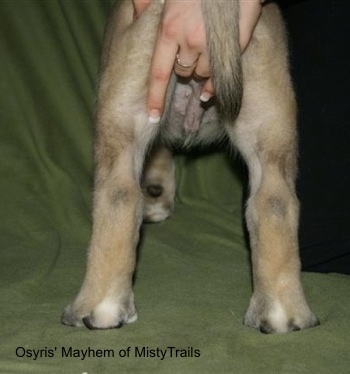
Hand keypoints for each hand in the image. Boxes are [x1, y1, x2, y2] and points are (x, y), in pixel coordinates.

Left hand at [132, 0, 262, 122]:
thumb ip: (145, 0)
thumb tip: (136, 12)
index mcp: (170, 27)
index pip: (159, 72)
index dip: (155, 97)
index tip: (152, 116)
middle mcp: (190, 40)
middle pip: (183, 71)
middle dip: (183, 67)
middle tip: (188, 49)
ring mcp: (214, 44)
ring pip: (203, 72)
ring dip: (201, 67)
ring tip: (205, 46)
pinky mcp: (235, 44)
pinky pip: (222, 73)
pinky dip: (217, 79)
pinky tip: (215, 76)